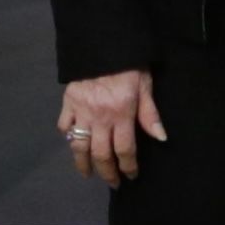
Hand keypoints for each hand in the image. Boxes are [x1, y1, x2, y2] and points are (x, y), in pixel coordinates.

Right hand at [57, 69, 163, 186]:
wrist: (102, 41)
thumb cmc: (129, 63)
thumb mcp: (145, 84)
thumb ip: (150, 113)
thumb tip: (160, 138)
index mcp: (122, 114)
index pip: (125, 149)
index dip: (128, 166)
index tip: (131, 176)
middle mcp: (100, 117)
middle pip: (101, 154)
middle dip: (107, 173)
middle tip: (112, 182)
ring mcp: (81, 111)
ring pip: (79, 146)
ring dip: (83, 164)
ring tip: (88, 173)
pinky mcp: (67, 102)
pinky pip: (63, 126)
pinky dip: (67, 136)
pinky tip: (73, 142)